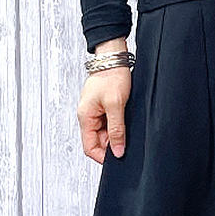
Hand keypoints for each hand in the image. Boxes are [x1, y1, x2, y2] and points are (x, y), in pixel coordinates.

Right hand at [76, 37, 131, 163]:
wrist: (115, 56)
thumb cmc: (112, 76)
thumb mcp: (116, 105)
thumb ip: (116, 129)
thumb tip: (117, 151)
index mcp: (86, 117)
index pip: (90, 147)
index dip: (103, 157)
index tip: (118, 158)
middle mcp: (88, 115)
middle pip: (98, 140)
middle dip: (112, 144)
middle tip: (128, 142)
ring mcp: (96, 110)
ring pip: (105, 131)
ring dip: (116, 133)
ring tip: (129, 127)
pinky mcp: (104, 104)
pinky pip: (110, 121)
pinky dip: (118, 124)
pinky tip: (128, 119)